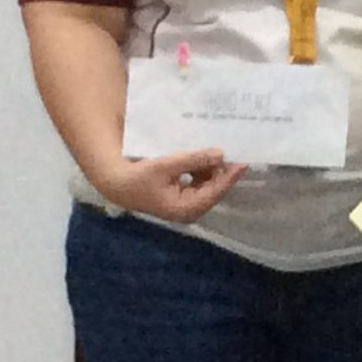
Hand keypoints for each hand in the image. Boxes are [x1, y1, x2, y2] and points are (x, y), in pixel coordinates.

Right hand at [94, 148, 245, 224]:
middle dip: (222, 171)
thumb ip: (193, 160)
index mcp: (186, 208)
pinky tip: (204, 157)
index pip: (215, 191)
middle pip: (215, 189)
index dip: (230, 176)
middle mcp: (190, 210)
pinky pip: (200, 184)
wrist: (118, 183)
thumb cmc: (139, 176)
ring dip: (212, 170)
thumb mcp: (166, 165)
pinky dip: (203, 171)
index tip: (244, 162)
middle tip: (233, 151)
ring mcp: (187, 205)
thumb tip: (220, 154)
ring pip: (208, 185)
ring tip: (216, 151)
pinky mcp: (183, 198)